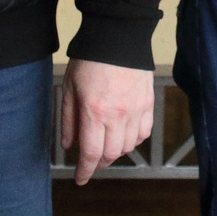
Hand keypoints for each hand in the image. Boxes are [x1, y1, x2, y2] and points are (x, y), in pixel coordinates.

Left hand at [61, 58, 153, 184]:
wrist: (118, 36)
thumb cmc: (89, 60)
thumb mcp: (69, 88)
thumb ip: (68, 120)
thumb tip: (68, 146)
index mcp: (94, 112)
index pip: (91, 153)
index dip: (85, 171)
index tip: (80, 179)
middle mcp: (117, 116)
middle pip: (111, 154)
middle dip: (98, 163)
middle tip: (90, 163)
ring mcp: (136, 111)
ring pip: (128, 146)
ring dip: (115, 152)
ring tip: (106, 148)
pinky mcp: (148, 104)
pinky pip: (144, 133)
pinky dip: (134, 140)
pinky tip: (124, 136)